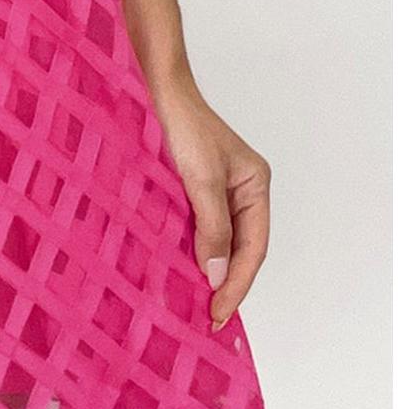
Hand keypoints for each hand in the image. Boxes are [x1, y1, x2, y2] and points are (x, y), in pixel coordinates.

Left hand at [149, 71, 271, 333]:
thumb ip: (213, 227)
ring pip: (220, 241)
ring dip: (210, 271)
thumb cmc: (182, 125)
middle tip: (208, 318)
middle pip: (241, 248)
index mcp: (255, 187)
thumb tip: (218, 275)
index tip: (218, 312)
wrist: (153, 90)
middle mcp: (242, 191)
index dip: (238, 284)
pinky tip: (180, 268)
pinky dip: (193, 251)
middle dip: (227, 284)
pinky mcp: (192, 188)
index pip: (254, 248)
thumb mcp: (201, 180)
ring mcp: (218, 190)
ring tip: (196, 303)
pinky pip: (199, 228)